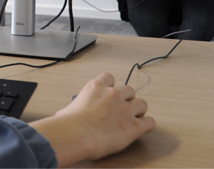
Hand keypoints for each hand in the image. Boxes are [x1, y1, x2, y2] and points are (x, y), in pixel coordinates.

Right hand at [29, 73, 154, 165]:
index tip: (110, 93)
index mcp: (96, 87)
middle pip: (129, 90)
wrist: (77, 134)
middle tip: (122, 109)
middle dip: (127, 99)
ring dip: (139, 110)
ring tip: (134, 118)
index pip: (109, 77)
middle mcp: (113, 94)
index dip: (111, 86)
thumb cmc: (69, 123)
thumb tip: (63, 115)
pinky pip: (150, 122)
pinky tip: (143, 128)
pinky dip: (147, 125)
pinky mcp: (134, 125)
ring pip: (142, 103)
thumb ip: (72, 108)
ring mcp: (125, 109)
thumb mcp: (66, 109)